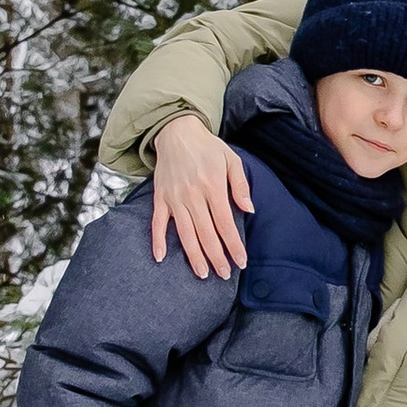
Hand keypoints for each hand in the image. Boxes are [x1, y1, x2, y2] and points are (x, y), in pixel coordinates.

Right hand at [151, 114, 251, 276]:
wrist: (177, 131)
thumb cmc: (208, 148)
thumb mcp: (231, 160)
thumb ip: (240, 185)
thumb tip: (249, 210)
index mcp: (213, 186)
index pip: (225, 223)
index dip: (233, 245)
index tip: (240, 262)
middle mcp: (193, 194)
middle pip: (206, 232)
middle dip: (216, 256)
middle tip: (223, 274)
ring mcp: (174, 197)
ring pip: (184, 232)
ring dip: (193, 255)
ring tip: (202, 273)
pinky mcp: (160, 197)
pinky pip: (157, 222)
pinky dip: (157, 240)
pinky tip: (160, 258)